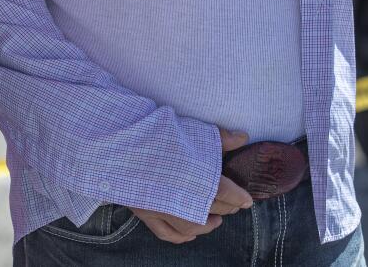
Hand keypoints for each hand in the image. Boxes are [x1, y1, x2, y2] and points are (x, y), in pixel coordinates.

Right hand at [131, 127, 253, 243]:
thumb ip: (219, 137)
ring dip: (206, 226)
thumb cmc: (158, 135)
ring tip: (217, 222)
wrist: (120, 142)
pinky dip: (180, 237)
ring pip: (191, 227)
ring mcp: (163, 209)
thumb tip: (244, 136)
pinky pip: (166, 233)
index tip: (247, 200)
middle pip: (210, 208)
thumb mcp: (191, 130)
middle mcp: (182, 198)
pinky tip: (189, 236)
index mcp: (197, 178)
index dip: (239, 197)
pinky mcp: (146, 212)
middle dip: (226, 208)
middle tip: (234, 205)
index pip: (226, 193)